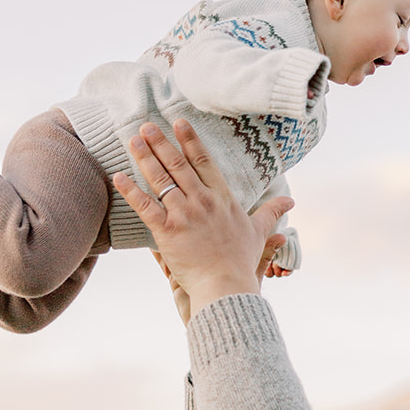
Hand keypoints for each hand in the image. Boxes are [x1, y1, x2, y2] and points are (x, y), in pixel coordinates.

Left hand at [114, 121, 293, 318]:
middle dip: (161, 143)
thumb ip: (272, 213)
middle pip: (178, 165)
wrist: (226, 286)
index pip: (204, 163)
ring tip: (133, 141)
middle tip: (147, 126)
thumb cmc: (241, 262)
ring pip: (161, 179)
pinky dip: (131, 190)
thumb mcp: (260, 233)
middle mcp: (203, 201)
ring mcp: (184, 214)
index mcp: (222, 198)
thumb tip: (291, 202)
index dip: (190, 141)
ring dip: (145, 158)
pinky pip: (145, 206)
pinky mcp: (168, 231)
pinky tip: (119, 176)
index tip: (179, 123)